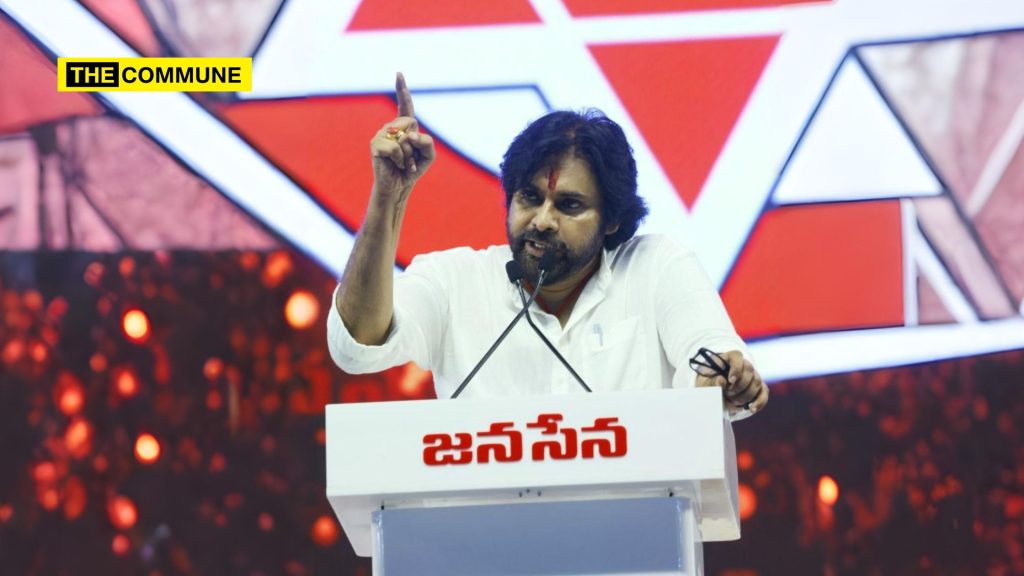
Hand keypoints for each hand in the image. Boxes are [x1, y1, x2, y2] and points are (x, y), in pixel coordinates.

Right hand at [370, 72, 435, 202]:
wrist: (398, 187)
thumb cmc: (412, 169)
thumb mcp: (429, 156)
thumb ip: (427, 142)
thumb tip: (410, 135)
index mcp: (404, 127)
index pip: (405, 105)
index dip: (402, 90)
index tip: (399, 74)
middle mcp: (391, 127)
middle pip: (411, 122)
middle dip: (416, 143)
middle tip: (410, 158)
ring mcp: (381, 135)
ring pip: (404, 137)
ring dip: (409, 155)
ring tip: (402, 163)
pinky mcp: (375, 145)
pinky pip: (395, 147)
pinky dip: (401, 159)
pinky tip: (396, 165)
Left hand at [694, 350, 767, 414]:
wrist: (715, 393)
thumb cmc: (709, 384)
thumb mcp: (706, 383)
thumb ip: (712, 382)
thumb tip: (721, 380)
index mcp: (729, 358)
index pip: (737, 357)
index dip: (736, 369)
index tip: (730, 380)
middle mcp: (744, 364)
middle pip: (749, 371)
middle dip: (739, 386)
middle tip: (728, 394)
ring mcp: (753, 376)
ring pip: (757, 382)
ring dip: (745, 395)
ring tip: (733, 401)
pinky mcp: (759, 387)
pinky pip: (764, 394)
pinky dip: (759, 402)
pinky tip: (751, 409)